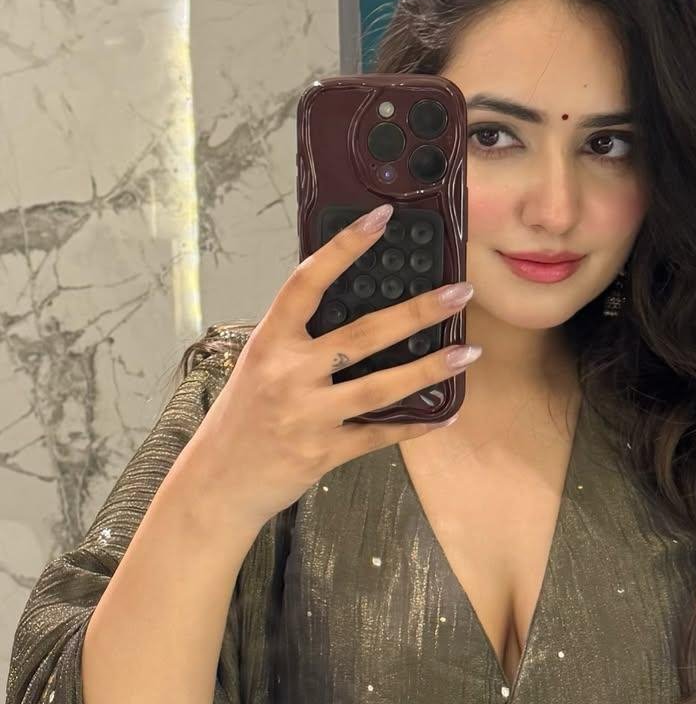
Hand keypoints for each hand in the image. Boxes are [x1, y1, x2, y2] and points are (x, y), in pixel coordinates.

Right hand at [183, 204, 481, 530]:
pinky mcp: (324, 451)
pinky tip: (445, 413)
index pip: (308, 282)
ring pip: (383, 386)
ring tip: (470, 352)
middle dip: (419, 311)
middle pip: (364, 333)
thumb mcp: (261, 363)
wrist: (217, 483)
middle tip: (460, 292)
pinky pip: (380, 434)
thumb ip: (300, 338)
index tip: (380, 220)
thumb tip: (355, 303)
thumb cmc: (243, 416)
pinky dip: (416, 424)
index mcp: (271, 341)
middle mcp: (289, 373)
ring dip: (432, 369)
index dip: (344, 247)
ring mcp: (308, 414)